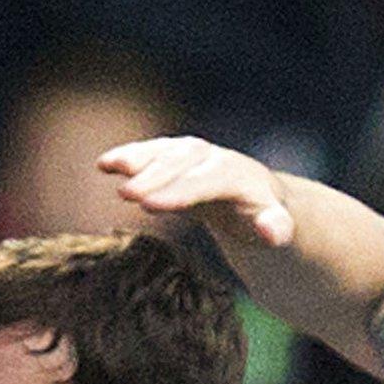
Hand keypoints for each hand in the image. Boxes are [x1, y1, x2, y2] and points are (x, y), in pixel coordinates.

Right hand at [97, 136, 295, 246]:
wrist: (259, 197)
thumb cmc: (265, 218)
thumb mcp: (278, 228)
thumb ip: (277, 228)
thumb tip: (270, 230)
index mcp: (238, 177)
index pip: (206, 182)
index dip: (178, 192)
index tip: (150, 205)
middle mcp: (214, 159)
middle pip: (182, 164)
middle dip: (154, 177)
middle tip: (126, 194)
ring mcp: (194, 155)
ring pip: (165, 153)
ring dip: (137, 158)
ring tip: (109, 166)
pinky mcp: (178, 158)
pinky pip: (153, 153)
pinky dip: (130, 155)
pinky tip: (104, 164)